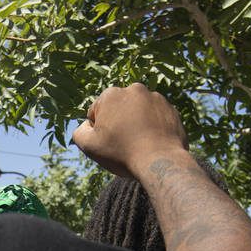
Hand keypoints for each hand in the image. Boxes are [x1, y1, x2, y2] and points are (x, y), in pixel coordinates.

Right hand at [71, 84, 188, 177]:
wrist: (160, 161)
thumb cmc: (122, 153)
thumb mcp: (89, 146)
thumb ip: (79, 131)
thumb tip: (86, 125)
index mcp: (110, 94)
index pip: (96, 113)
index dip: (99, 130)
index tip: (108, 142)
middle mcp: (134, 89)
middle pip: (119, 109)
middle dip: (118, 122)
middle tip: (123, 143)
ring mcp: (155, 98)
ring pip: (138, 111)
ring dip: (136, 123)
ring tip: (139, 143)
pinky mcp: (171, 109)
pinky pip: (156, 117)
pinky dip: (153, 127)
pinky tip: (152, 142)